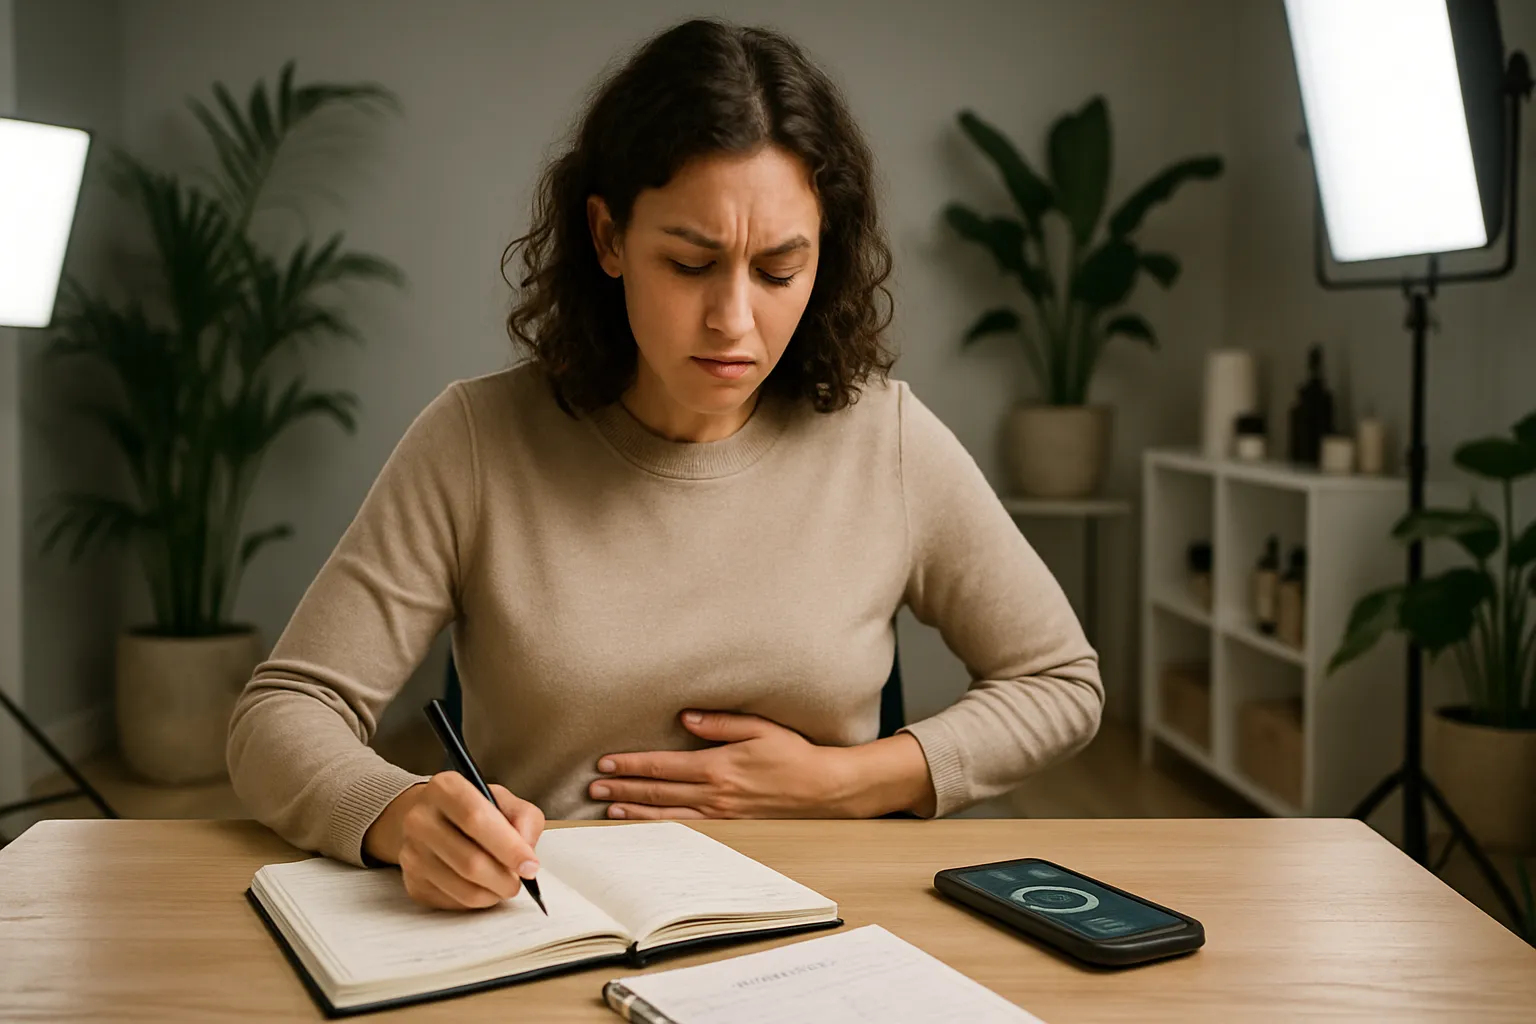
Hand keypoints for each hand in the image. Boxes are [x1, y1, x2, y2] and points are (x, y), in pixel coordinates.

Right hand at [362, 772, 544, 909]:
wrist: (429, 819)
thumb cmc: (472, 809)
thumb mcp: (502, 799)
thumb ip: (524, 818)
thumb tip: (527, 852)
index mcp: (445, 788)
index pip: (476, 819)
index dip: (508, 846)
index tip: (530, 866)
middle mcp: (420, 819)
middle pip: (469, 860)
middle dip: (504, 878)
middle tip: (521, 881)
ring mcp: (411, 852)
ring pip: (462, 887)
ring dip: (493, 893)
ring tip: (504, 884)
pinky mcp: (411, 881)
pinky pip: (452, 902)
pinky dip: (476, 900)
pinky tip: (482, 886)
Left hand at [589, 710, 935, 818]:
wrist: (822, 788)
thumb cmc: (793, 753)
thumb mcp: (758, 727)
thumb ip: (720, 722)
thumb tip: (685, 717)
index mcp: (718, 766)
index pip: (663, 766)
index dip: (631, 764)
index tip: (606, 762)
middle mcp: (714, 793)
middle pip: (658, 791)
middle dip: (623, 787)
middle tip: (594, 786)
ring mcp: (720, 813)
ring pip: (667, 813)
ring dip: (635, 809)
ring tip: (609, 806)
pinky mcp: (729, 825)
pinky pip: (686, 827)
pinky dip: (660, 825)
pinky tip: (645, 822)